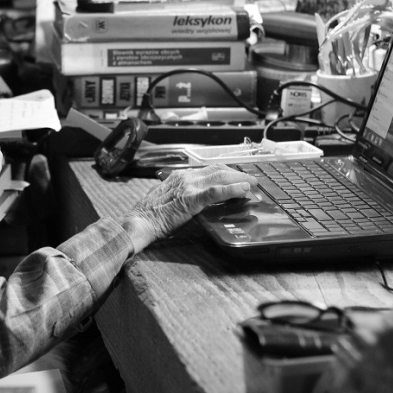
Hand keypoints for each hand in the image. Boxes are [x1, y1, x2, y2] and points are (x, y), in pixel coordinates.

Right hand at [123, 165, 257, 252]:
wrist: (139, 222)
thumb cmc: (150, 215)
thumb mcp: (166, 199)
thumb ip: (181, 195)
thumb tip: (194, 199)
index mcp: (179, 176)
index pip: (208, 169)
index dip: (226, 172)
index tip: (237, 177)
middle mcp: (185, 177)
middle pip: (217, 170)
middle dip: (236, 174)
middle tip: (251, 180)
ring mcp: (188, 187)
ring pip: (220, 177)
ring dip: (239, 180)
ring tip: (253, 185)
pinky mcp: (191, 199)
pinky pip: (216, 192)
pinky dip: (232, 189)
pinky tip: (243, 191)